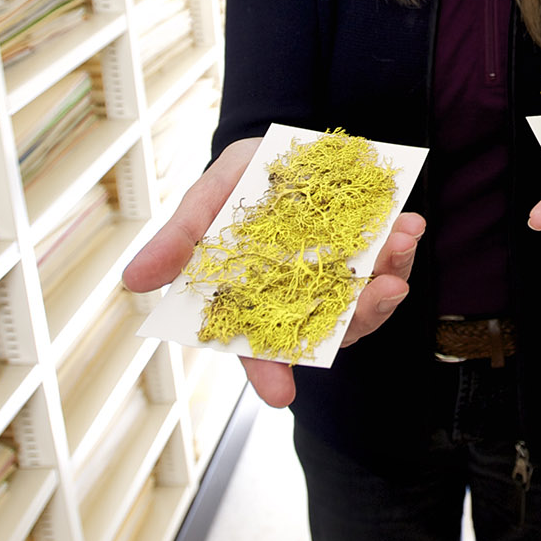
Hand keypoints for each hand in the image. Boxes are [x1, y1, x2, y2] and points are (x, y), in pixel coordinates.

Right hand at [123, 136, 425, 408]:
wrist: (280, 144)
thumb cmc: (236, 183)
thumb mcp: (204, 202)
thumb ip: (179, 241)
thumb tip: (132, 280)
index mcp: (257, 299)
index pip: (258, 347)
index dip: (267, 372)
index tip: (280, 396)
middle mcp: (301, 297)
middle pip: (328, 328)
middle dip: (358, 317)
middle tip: (380, 293)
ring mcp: (338, 276)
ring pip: (366, 299)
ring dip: (390, 279)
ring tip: (401, 244)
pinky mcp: (367, 249)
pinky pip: (388, 260)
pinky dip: (400, 247)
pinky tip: (408, 224)